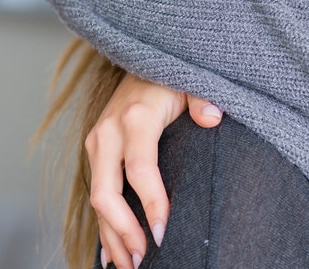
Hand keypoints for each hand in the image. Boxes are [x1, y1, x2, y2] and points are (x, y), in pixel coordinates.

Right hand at [87, 73, 222, 267]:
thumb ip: (203, 97)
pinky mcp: (96, 153)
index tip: (165, 232)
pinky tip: (113, 250)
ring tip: (129, 266)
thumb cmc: (172, 75)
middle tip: (145, 259)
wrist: (140, 61)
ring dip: (111, 236)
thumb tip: (213, 118)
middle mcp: (108, 133)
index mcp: (135, 118)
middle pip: (107, 193)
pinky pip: (96, 194)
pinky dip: (104, 225)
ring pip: (97, 199)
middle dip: (125, 231)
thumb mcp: (192, 79)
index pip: (140, 170)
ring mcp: (97, 144)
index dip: (151, 203)